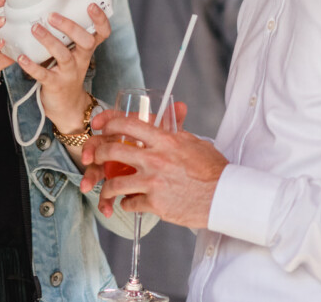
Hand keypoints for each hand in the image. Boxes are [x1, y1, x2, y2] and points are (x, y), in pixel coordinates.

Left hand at [15, 4, 109, 138]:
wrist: (68, 107)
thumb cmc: (67, 73)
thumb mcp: (73, 54)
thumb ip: (66, 35)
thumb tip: (46, 7)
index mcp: (86, 50)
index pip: (102, 33)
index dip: (100, 19)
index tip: (91, 5)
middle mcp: (80, 60)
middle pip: (85, 41)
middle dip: (70, 27)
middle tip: (52, 15)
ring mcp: (68, 73)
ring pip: (63, 55)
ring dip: (49, 40)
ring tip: (35, 28)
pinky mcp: (54, 84)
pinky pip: (43, 74)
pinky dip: (31, 65)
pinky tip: (21, 57)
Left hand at [79, 103, 224, 228]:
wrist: (224, 197)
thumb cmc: (213, 170)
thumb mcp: (195, 142)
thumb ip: (177, 130)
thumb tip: (173, 116)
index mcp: (165, 140)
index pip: (128, 124)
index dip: (109, 123)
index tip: (102, 128)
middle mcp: (155, 159)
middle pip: (113, 151)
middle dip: (98, 153)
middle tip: (95, 157)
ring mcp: (153, 182)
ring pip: (115, 183)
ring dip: (107, 186)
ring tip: (108, 189)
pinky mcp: (155, 204)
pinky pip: (130, 203)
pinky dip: (126, 203)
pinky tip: (128, 203)